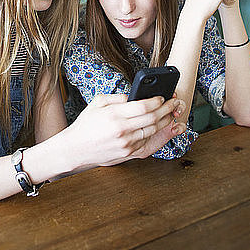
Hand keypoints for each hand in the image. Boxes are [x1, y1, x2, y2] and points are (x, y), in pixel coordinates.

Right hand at [67, 94, 185, 167]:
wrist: (75, 149)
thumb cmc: (86, 124)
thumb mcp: (98, 103)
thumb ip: (117, 97)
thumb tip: (134, 95)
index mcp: (114, 115)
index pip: (143, 106)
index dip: (157, 100)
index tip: (162, 96)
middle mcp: (122, 130)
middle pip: (153, 119)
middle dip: (167, 109)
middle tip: (174, 103)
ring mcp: (126, 144)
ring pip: (153, 131)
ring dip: (165, 122)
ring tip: (170, 113)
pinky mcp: (127, 154)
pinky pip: (147, 142)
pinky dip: (155, 133)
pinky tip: (160, 126)